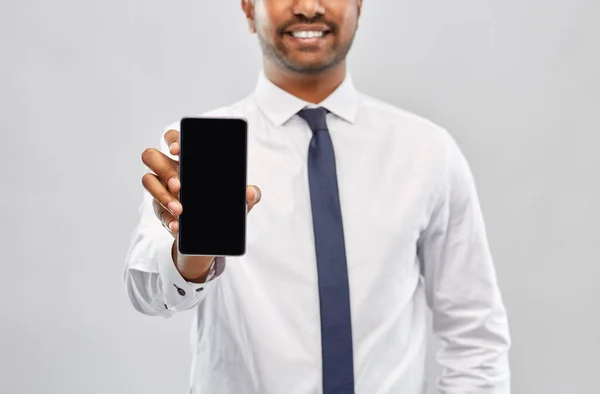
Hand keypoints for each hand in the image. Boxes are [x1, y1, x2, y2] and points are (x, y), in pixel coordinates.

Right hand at [140, 128, 261, 281]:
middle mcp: (171, 170)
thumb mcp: (238, 201)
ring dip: (163, 196)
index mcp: (188, 160)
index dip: (173, 140)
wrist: (212, 233)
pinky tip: (178, 226)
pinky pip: (157, 211)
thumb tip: (251, 192)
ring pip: (148, 181)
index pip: (173, 139)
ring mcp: (162, 189)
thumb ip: (248, 195)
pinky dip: (168, 219)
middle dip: (164, 170)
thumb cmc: (222, 205)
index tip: (178, 150)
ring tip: (180, 210)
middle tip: (180, 186)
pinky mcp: (160, 209)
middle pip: (152, 157)